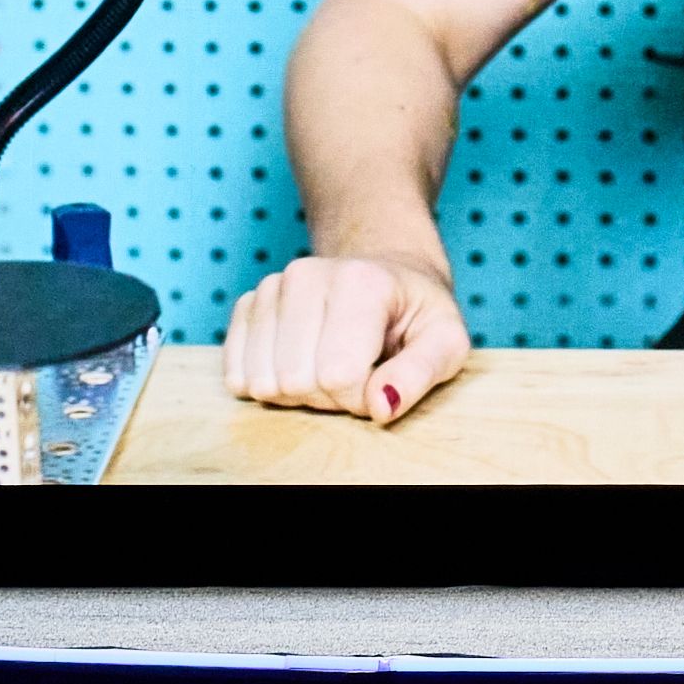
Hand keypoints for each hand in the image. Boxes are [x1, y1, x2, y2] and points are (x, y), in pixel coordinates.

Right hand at [223, 246, 471, 422]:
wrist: (387, 277)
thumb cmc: (418, 316)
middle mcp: (305, 276)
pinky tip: (298, 367)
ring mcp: (269, 288)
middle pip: (296, 381)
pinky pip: (236, 374)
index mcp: (361, 282)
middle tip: (356, 376)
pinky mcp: (246, 306)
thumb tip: (380, 407)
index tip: (381, 380)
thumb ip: (421, 373)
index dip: (361, 397)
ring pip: (263, 382)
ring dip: (298, 395)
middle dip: (329, 398)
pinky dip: (267, 385)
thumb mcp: (446, 342)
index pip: (338, 375)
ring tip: (329, 368)